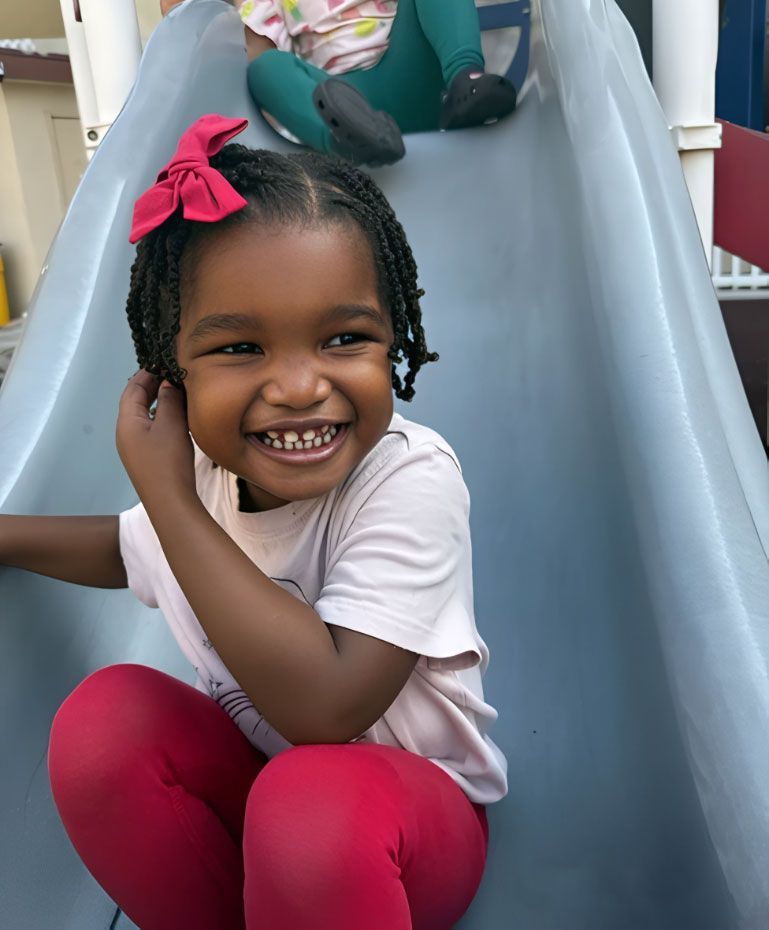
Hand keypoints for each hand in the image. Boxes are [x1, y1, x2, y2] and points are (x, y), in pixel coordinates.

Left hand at [116, 370, 196, 505]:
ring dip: (158, 402)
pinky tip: (178, 418)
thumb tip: (168, 382)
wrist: (170, 503)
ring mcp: (135, 448)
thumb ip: (169, 399)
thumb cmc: (168, 462)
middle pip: (135, 402)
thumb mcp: (171, 425)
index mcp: (126, 422)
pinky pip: (151, 429)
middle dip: (152, 386)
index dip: (147, 372)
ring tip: (177, 392)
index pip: (131, 388)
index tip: (163, 361)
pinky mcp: (146, 459)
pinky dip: (162, 417)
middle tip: (171, 373)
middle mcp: (126, 434)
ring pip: (144, 416)